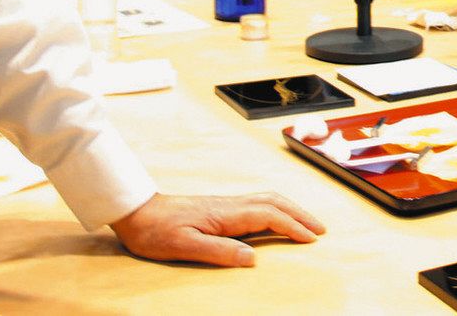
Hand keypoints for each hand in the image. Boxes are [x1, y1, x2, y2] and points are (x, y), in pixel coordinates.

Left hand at [111, 192, 324, 266]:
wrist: (136, 211)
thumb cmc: (156, 231)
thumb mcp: (184, 246)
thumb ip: (218, 251)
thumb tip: (253, 258)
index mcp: (225, 214)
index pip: (269, 216)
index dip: (293, 226)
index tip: (311, 239)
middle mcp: (230, 205)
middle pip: (274, 202)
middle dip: (300, 214)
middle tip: (320, 230)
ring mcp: (225, 204)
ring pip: (267, 199)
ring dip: (290, 208)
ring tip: (306, 222)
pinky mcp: (219, 207)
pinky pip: (257, 202)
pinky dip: (276, 208)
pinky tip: (275, 217)